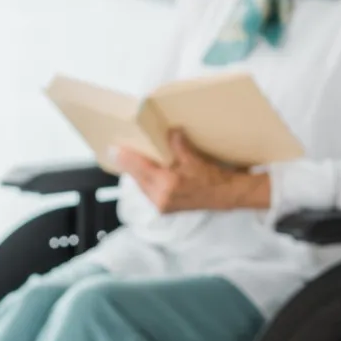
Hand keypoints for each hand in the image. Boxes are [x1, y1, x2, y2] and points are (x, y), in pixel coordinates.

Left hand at [112, 129, 269, 214]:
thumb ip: (178, 144)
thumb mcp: (194, 158)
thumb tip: (169, 132)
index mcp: (168, 184)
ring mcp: (163, 205)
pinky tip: (143, 172)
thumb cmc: (213, 178)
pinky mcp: (165, 208)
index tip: (114, 150)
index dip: (126, 158)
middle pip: (137, 178)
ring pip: (141, 186)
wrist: (226, 196)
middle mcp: (162, 198)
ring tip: (128, 159)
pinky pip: (148, 192)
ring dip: (136, 173)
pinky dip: (145, 181)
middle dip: (128, 165)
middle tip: (118, 151)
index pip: (140, 168)